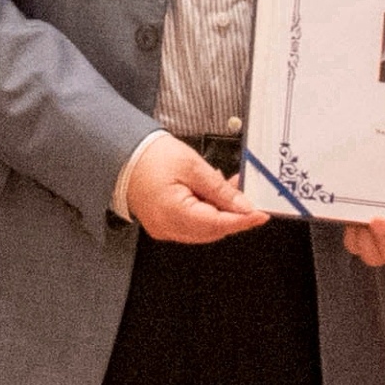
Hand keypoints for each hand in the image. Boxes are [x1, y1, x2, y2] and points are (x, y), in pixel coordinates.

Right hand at [130, 134, 272, 244]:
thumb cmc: (150, 156)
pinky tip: (212, 193)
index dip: (243, 221)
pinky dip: (206, 212)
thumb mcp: (192, 166)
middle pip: (212, 230)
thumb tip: (243, 206)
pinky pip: (192, 224)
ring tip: (229, 186)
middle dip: (234, 215)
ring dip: (221, 212)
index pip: (218, 225)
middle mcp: (168, 227)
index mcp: (174, 214)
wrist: (122, 154)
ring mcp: (164, 228)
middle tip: (248, 194)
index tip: (261, 215)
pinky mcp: (163, 223)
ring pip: (204, 229)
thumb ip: (220, 189)